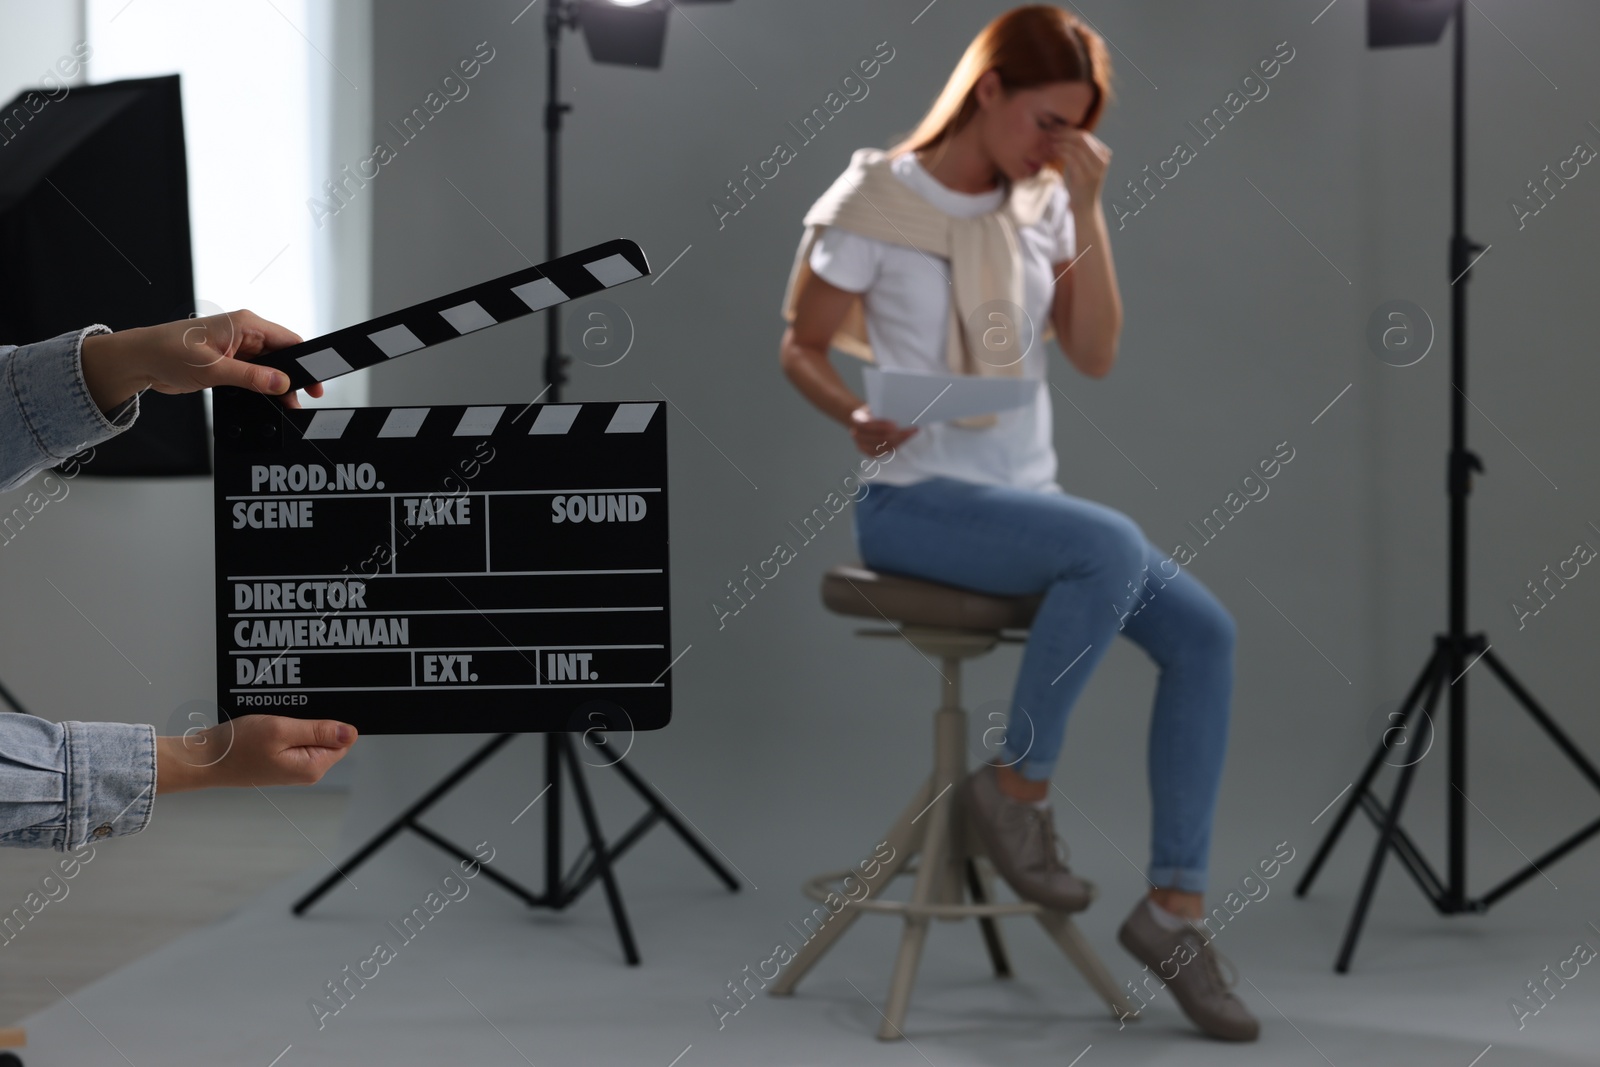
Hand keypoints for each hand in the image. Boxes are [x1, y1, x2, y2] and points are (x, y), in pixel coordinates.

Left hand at [79, 309, 325, 414]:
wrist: (138, 361)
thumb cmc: (166, 352)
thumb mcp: (213, 368)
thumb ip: (251, 377)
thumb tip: (280, 383)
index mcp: (245, 324)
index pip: (289, 340)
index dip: (306, 363)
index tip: (316, 383)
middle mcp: (244, 334)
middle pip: (282, 357)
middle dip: (291, 379)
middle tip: (298, 402)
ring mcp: (236, 348)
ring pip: (269, 368)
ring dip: (275, 386)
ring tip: (282, 406)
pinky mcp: (228, 362)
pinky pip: (254, 375)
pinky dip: (259, 388)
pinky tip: (261, 402)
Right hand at [155, 714, 357, 792]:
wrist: (204, 759)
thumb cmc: (237, 746)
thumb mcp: (281, 730)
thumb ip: (319, 731)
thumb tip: (351, 732)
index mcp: (312, 766)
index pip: (343, 740)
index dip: (333, 720)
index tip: (317, 707)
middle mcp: (306, 769)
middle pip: (327, 736)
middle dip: (314, 719)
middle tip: (290, 710)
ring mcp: (291, 765)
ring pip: (308, 734)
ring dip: (297, 720)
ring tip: (277, 714)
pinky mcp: (279, 759)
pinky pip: (292, 737)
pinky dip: (285, 725)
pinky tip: (270, 720)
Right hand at [849, 403, 916, 456]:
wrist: (860, 418)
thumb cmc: (870, 410)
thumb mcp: (873, 405)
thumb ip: (882, 411)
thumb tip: (901, 413)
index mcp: (856, 419)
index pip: (868, 424)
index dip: (881, 426)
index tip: (895, 424)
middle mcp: (857, 434)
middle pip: (879, 438)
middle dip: (897, 435)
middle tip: (912, 430)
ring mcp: (862, 446)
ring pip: (884, 446)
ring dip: (899, 441)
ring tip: (912, 434)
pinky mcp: (870, 453)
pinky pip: (885, 452)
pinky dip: (896, 446)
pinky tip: (905, 440)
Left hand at [1053, 128, 1112, 206]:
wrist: (1085, 208)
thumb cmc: (1081, 185)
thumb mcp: (1085, 165)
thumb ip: (1081, 151)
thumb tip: (1067, 133)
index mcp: (1104, 155)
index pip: (1086, 137)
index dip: (1069, 132)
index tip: (1056, 131)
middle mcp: (1102, 161)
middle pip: (1082, 139)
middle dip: (1064, 134)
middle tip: (1051, 134)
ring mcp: (1094, 169)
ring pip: (1075, 147)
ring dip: (1060, 142)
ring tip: (1050, 143)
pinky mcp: (1084, 177)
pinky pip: (1070, 157)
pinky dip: (1060, 151)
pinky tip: (1052, 151)